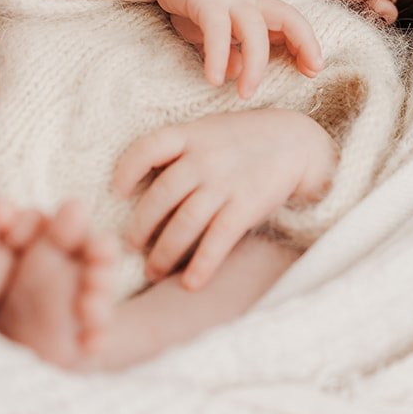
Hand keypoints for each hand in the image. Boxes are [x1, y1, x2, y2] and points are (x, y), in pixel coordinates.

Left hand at [114, 110, 338, 288]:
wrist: (295, 142)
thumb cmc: (243, 138)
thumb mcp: (209, 130)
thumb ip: (180, 149)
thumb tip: (140, 180)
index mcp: (191, 135)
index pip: (148, 148)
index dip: (127, 170)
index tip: (118, 191)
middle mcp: (204, 158)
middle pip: (160, 196)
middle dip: (140, 227)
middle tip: (130, 246)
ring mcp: (225, 183)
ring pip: (183, 224)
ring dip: (164, 253)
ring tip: (153, 271)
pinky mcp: (245, 207)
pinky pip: (217, 240)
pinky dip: (202, 265)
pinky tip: (191, 283)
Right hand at [152, 0, 322, 98]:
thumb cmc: (193, 2)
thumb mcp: (214, 34)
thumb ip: (228, 52)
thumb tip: (237, 72)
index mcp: (255, 10)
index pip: (291, 22)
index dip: (307, 43)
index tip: (314, 69)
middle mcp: (248, 2)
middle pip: (287, 17)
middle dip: (304, 42)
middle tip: (311, 72)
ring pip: (254, 28)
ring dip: (255, 63)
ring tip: (246, 93)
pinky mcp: (205, 0)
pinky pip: (217, 29)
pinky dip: (218, 55)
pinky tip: (215, 79)